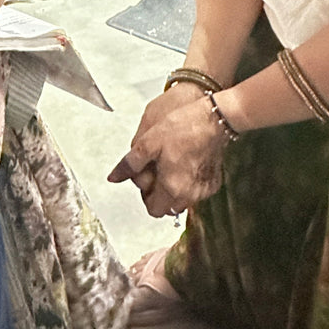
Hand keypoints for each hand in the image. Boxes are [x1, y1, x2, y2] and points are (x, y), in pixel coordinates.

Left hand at [107, 91, 227, 217]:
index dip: (146, 196)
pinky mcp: (214, 182)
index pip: (153, 210)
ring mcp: (204, 190)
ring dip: (174, 189)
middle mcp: (190, 194)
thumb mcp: (149, 141)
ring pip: (182, 200)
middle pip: (168, 207)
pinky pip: (196, 191)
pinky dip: (189, 183)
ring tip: (172, 163)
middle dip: (159, 193)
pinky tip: (187, 162)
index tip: (146, 179)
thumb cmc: (184, 126)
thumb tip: (114, 177)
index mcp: (172, 187)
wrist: (214, 117)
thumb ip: (130, 163)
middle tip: (158, 168)